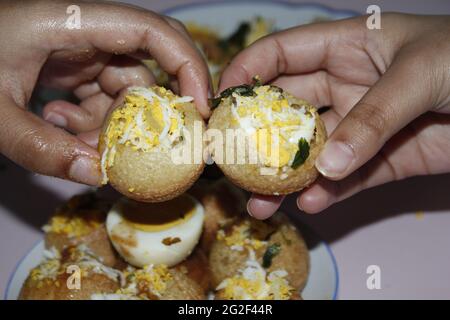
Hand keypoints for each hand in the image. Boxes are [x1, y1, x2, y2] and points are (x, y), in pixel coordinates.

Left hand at [0, 0, 209, 184]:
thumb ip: (41, 147)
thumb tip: (97, 174)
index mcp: (71, 21)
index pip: (152, 30)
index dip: (188, 64)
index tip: (201, 109)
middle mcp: (85, 33)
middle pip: (147, 64)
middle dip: (152, 108)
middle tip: (153, 145)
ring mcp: (80, 52)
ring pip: (123, 91)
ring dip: (110, 125)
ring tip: (75, 142)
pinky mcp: (72, 70)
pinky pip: (101, 100)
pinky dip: (90, 123)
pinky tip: (58, 126)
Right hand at [219, 13, 449, 217]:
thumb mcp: (421, 73)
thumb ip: (372, 117)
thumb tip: (327, 163)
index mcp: (348, 47)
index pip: (282, 54)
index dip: (247, 73)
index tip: (219, 102)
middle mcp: (346, 86)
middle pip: (286, 111)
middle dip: (255, 136)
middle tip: (231, 164)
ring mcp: (361, 127)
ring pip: (310, 153)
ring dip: (284, 177)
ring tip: (262, 202)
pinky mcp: (381, 161)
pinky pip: (345, 179)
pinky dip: (327, 193)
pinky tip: (311, 205)